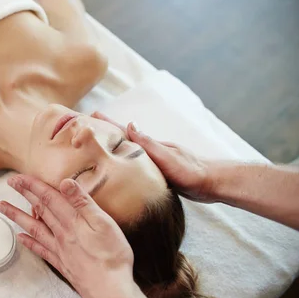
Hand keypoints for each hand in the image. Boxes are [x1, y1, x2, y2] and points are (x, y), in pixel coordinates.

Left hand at [0, 175, 135, 297]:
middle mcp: (61, 233)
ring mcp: (59, 249)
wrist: (108, 291)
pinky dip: (29, 242)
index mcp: (72, 221)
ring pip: (34, 227)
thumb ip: (83, 202)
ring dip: (17, 215)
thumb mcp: (103, 223)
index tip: (19, 177)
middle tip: (10, 184)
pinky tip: (20, 238)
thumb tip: (65, 182)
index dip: (33, 185)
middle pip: (40, 209)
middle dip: (25, 194)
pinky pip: (40, 249)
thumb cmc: (111, 256)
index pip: (49, 197)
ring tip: (2, 207)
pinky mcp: (62, 263)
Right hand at [92, 112, 214, 202]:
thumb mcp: (166, 157)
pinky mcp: (158, 172)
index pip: (124, 131)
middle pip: (123, 139)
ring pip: (128, 152)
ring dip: (113, 147)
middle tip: (86, 129)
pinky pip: (135, 164)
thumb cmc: (190, 171)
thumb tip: (130, 124)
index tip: (91, 114)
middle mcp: (150, 151)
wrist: (212, 183)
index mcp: (149, 146)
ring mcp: (154, 161)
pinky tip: (121, 167)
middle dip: (105, 133)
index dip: (107, 124)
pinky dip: (123, 161)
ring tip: (96, 146)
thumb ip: (147, 143)